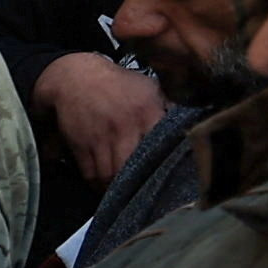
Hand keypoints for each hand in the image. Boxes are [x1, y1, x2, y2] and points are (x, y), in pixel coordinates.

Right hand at [35, 49, 169, 184]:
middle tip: (137, 189)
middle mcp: (124, 127)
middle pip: (130, 167)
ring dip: (113, 187)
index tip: (161, 174)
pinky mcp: (80, 144)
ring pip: (108, 174)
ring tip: (119, 190)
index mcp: (146, 112)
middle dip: (133, 183)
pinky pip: (89, 172)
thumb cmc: (117, 84)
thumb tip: (190, 121)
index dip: (159, 165)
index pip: (158, 147)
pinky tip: (101, 185)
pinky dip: (95, 183)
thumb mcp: (147, 87)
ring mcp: (100, 137)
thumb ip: (167, 106)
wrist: (77, 77)